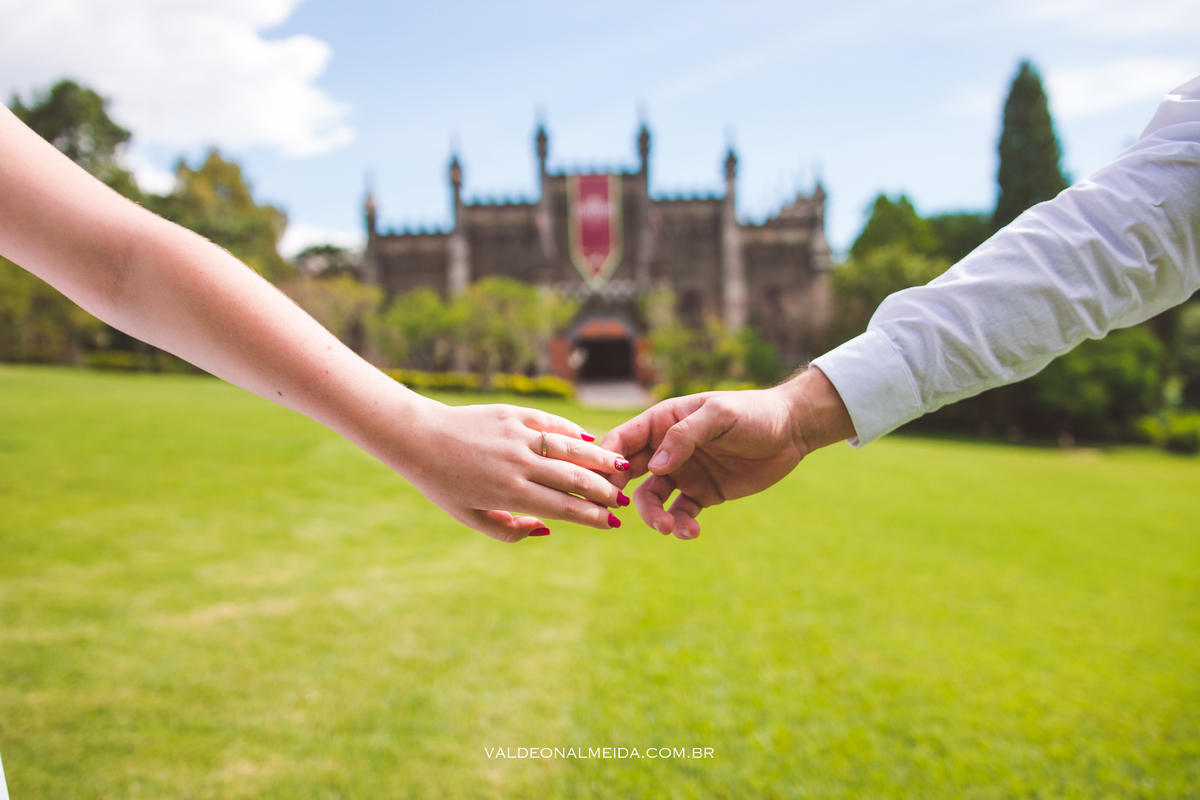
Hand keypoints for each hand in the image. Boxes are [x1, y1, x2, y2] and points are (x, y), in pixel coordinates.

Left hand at [395, 400, 630, 542]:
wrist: (420, 438)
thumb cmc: (443, 484)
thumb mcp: (471, 517)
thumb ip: (510, 531)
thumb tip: (548, 530)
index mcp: (509, 493)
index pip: (563, 508)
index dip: (592, 516)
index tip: (612, 523)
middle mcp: (518, 464)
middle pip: (574, 479)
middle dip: (604, 491)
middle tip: (624, 499)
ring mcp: (517, 436)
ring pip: (569, 448)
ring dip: (599, 460)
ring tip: (622, 468)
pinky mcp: (513, 414)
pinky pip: (552, 424)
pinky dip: (573, 433)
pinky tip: (590, 442)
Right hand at [600, 367, 854, 538]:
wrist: (792, 430)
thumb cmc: (753, 412)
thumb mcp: (719, 415)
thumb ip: (685, 436)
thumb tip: (655, 467)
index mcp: (662, 421)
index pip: (622, 440)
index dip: (606, 461)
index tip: (601, 483)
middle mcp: (666, 448)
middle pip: (627, 473)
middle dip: (618, 493)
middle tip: (615, 512)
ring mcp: (683, 473)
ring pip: (650, 499)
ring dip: (652, 516)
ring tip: (667, 528)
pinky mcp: (702, 494)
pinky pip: (681, 514)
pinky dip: (681, 526)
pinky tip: (691, 531)